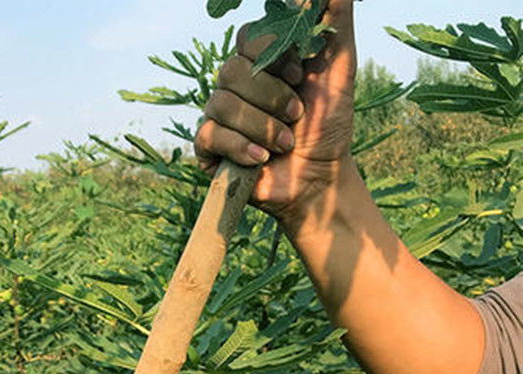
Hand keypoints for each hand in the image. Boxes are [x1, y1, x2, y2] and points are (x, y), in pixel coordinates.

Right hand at [195, 0, 356, 222]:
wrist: (319, 179)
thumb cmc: (328, 126)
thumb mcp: (340, 67)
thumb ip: (335, 20)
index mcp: (261, 63)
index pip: (247, 36)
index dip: (271, 54)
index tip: (300, 76)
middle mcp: (236, 86)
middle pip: (232, 69)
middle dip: (271, 96)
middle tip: (296, 115)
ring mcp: (220, 117)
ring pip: (222, 103)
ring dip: (261, 126)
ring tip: (285, 143)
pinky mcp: (209, 149)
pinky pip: (209, 134)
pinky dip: (240, 147)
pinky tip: (261, 160)